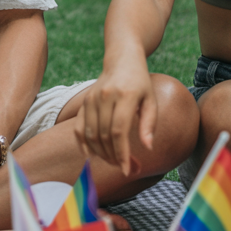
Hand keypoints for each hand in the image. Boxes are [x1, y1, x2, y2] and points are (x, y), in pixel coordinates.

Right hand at [75, 61, 155, 175]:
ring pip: (91, 134)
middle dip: (113, 156)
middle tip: (123, 167)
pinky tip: (91, 156)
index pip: (119, 131)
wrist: (121, 61)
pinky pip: (79, 127)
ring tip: (112, 161)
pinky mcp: (84, 102)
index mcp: (126, 95)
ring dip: (100, 153)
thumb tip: (147, 148)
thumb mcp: (151, 100)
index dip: (122, 153)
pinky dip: (83, 144)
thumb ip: (149, 124)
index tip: (127, 170)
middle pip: (104, 135)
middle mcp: (105, 97)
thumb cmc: (140, 83)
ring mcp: (92, 99)